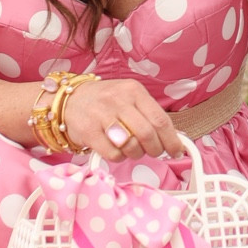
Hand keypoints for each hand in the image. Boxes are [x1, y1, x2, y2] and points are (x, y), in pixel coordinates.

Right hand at [58, 78, 185, 160]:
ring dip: (136, 153)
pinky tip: (116, 149)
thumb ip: (150, 115)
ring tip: (132, 148)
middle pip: (147, 134)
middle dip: (155, 149)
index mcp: (134, 91)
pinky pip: (113, 154)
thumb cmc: (105, 101)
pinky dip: (119, 157)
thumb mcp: (130, 98)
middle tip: (154, 152)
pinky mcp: (89, 132)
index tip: (177, 151)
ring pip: (131, 146)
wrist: (70, 100)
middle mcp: (118, 100)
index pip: (160, 119)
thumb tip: (174, 138)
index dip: (172, 140)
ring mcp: (102, 115)